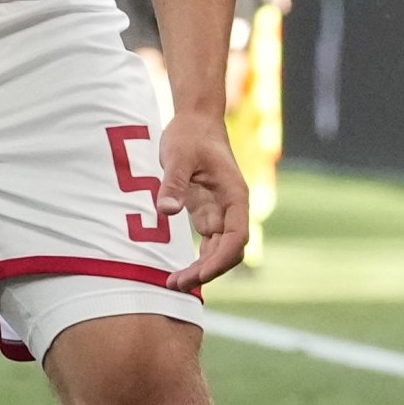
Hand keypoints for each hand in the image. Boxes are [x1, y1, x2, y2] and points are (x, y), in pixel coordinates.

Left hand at [153, 106, 251, 292]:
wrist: (195, 119)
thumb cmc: (190, 134)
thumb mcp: (178, 155)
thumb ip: (173, 183)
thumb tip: (166, 211)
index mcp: (234, 195)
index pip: (237, 235)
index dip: (221, 258)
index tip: (199, 274)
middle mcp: (232, 208)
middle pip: (229, 250)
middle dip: (207, 271)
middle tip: (175, 285)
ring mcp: (222, 212)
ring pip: (219, 250)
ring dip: (201, 269)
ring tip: (172, 284)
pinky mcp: (208, 212)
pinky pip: (209, 244)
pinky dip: (197, 260)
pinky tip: (178, 273)